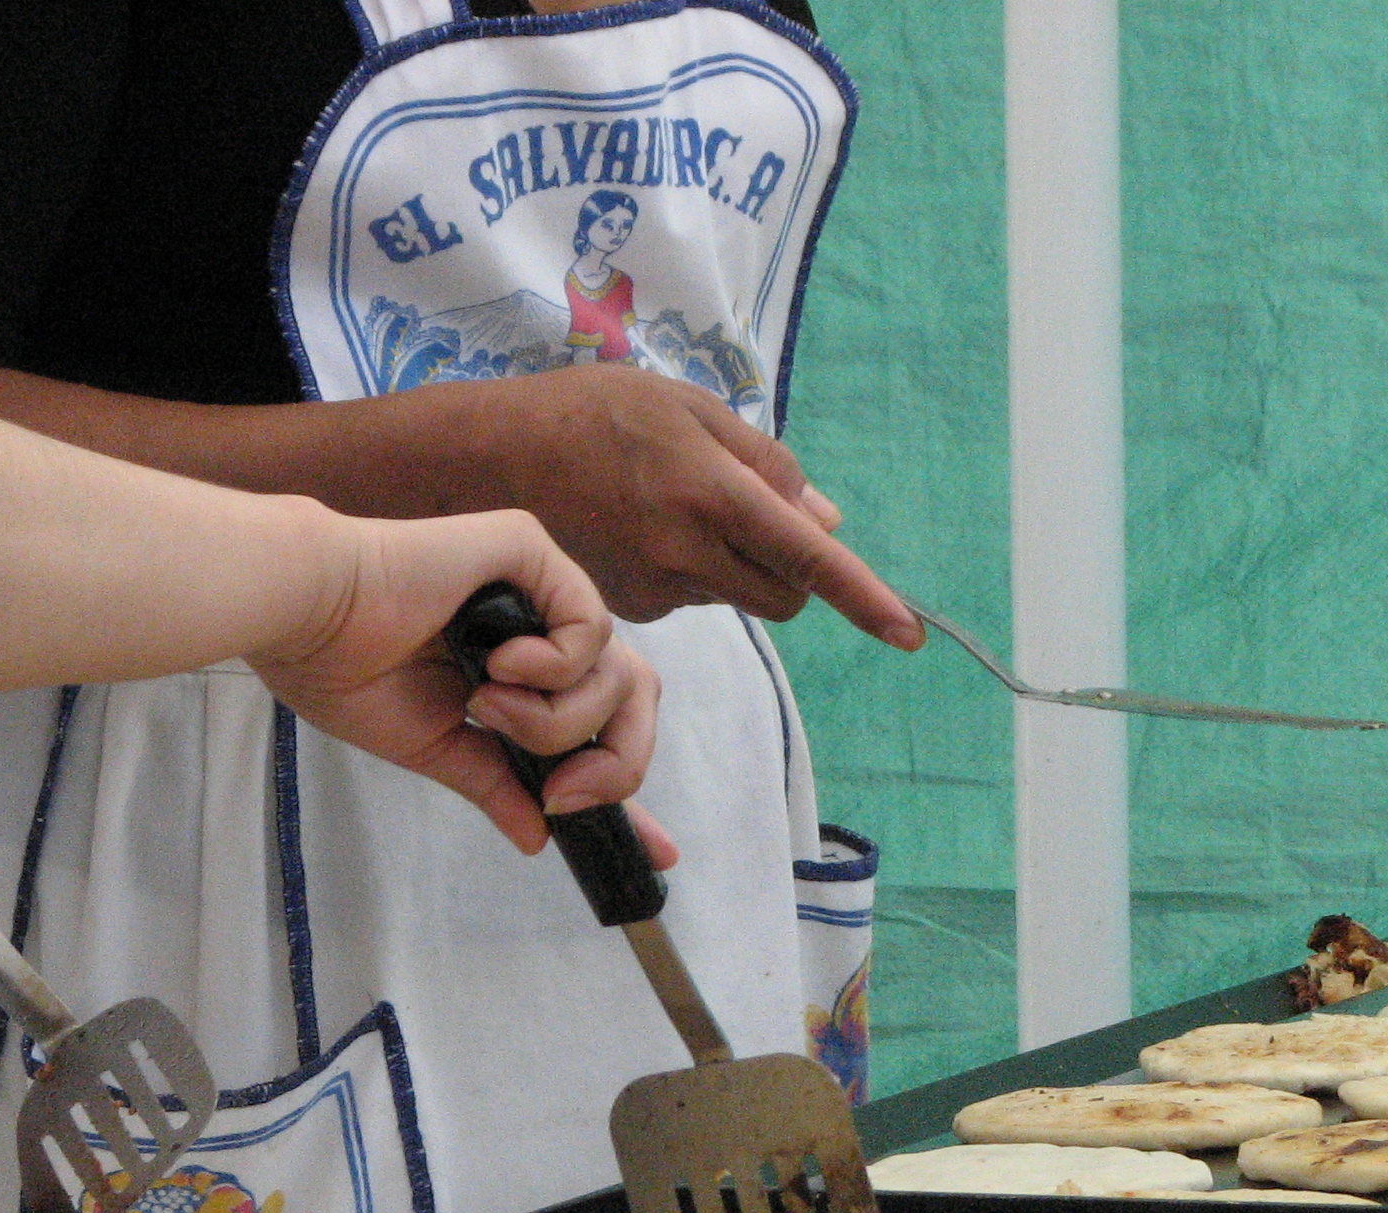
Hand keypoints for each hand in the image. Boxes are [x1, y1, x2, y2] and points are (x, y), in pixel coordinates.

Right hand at [247, 502, 677, 864]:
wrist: (304, 619)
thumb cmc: (345, 670)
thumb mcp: (436, 748)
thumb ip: (496, 785)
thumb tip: (537, 837)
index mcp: (520, 674)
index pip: (602, 727)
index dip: (628, 783)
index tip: (659, 853)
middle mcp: (540, 626)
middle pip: (635, 699)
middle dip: (615, 763)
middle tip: (561, 792)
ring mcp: (540, 586)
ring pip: (618, 673)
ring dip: (558, 717)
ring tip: (486, 706)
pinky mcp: (530, 550)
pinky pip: (592, 624)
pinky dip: (557, 663)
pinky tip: (501, 664)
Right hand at [365, 366, 924, 645]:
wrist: (478, 461)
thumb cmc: (586, 413)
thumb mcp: (683, 405)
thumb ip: (764, 463)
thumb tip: (827, 521)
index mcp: (709, 491)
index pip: (808, 556)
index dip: (864, 596)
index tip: (909, 633)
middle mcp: (686, 550)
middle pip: (782, 594)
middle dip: (791, 571)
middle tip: (755, 518)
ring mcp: (655, 588)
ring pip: (733, 594)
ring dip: (730, 562)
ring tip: (666, 503)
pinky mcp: (627, 609)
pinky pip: (686, 597)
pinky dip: (683, 569)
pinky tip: (633, 525)